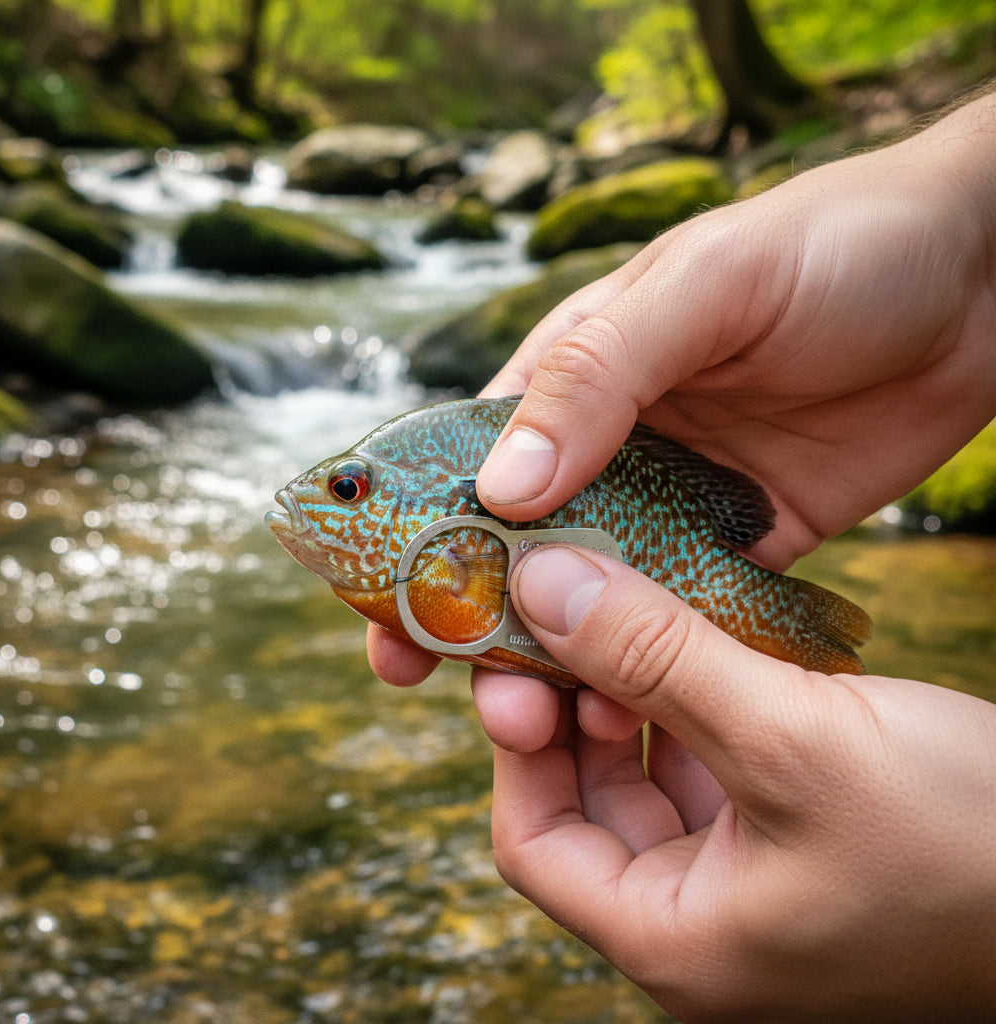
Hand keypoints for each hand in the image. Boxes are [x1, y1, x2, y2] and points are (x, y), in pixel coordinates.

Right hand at [368, 94, 995, 689]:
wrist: (975, 278)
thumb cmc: (829, 247)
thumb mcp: (703, 287)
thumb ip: (597, 378)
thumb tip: (504, 489)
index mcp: (574, 377)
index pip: (467, 466)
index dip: (418, 544)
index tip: (383, 622)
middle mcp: (611, 447)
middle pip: (522, 551)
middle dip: (482, 625)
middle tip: (464, 698)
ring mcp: (677, 502)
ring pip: (598, 599)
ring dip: (566, 660)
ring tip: (551, 720)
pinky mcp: (747, 544)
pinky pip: (689, 617)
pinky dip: (657, 665)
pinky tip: (636, 712)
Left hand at [488, 543, 995, 1021]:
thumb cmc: (966, 841)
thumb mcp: (790, 738)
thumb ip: (654, 659)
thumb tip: (540, 585)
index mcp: (677, 938)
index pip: (534, 841)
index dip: (516, 743)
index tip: (525, 654)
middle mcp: (702, 921)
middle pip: (586, 800)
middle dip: (577, 706)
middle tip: (579, 616)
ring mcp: (752, 879)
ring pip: (650, 772)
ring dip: (638, 695)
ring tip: (647, 619)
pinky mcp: (795, 836)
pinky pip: (713, 764)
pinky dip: (697, 702)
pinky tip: (707, 644)